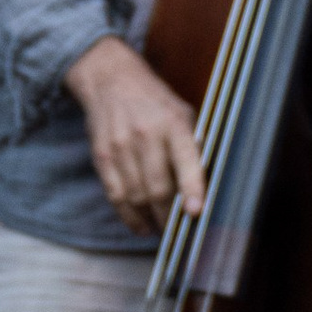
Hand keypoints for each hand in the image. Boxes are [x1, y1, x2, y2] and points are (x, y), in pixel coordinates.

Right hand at [66, 35, 205, 232]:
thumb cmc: (155, 102)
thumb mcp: (183, 113)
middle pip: (157, 187)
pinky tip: (141, 225)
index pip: (185, 160)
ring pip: (136, 196)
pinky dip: (129, 217)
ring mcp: (121, 146)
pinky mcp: (102, 156)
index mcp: (174, 123)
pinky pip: (116, 195)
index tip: (196, 212)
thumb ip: (194, 145)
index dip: (191, 188)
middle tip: (179, 231)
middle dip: (170, 217)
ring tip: (162, 229)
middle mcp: (146, 135)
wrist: (110, 79)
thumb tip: (209, 184)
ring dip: (151, 220)